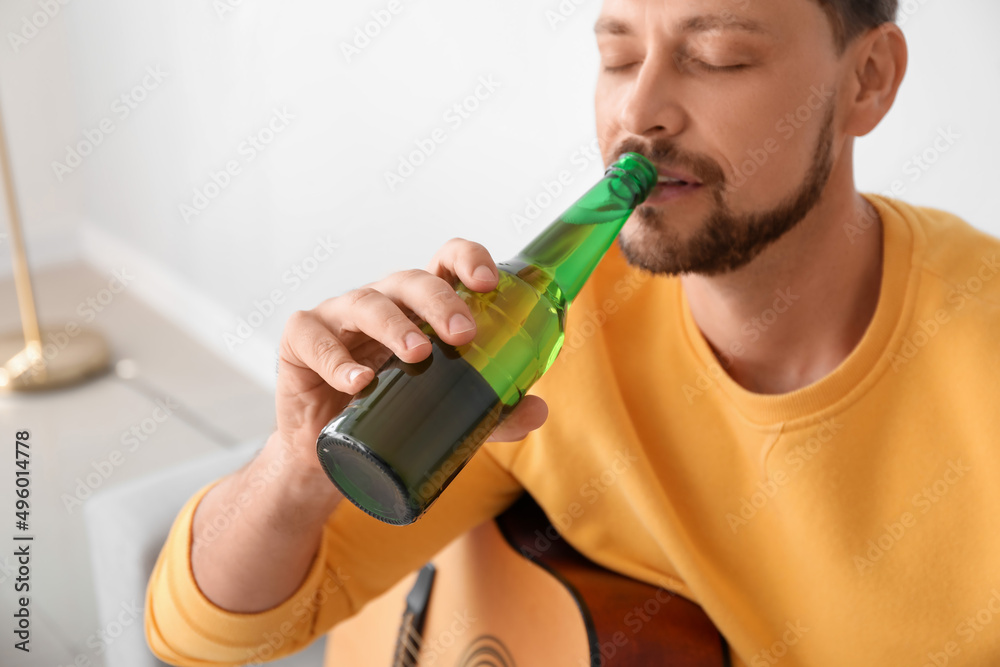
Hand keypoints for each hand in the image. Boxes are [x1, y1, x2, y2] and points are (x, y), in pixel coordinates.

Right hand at [270, 238, 548, 481]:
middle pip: (411, 280)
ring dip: (395, 325)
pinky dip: (336, 359)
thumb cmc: (393, 414)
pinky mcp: (300, 343)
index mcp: (419, 308)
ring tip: (417, 354)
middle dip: (440, 300)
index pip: (444, 263)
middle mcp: (381, 303)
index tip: (489, 283)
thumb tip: (537, 412)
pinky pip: (314, 339)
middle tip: (463, 335)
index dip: (466, 260)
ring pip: (367, 303)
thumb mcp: (447, 413)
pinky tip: (358, 382)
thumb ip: (492, 413)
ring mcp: (338, 318)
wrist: (330, 456)